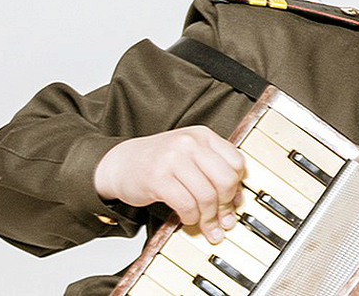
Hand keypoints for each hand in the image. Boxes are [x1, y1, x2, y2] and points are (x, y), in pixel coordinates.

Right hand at [94, 126, 244, 243]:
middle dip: (225, 205)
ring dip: (208, 217)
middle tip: (220, 218)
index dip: (237, 186)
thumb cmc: (158, 162)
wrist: (121, 163)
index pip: (236, 162)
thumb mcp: (189, 156)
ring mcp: (173, 159)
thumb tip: (236, 200)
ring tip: (204, 223)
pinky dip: (191, 217)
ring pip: (207, 196)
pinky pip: (186, 204)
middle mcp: (190, 143)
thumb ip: (213, 171)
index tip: (233, 201)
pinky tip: (187, 218)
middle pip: (225, 180)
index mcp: (202, 136)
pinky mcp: (158, 178)